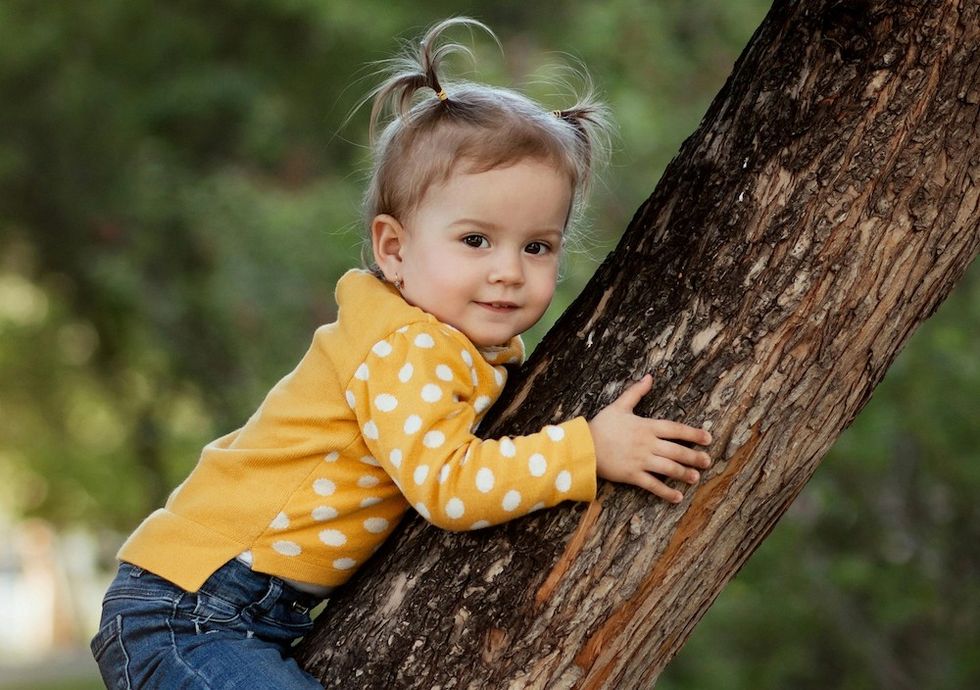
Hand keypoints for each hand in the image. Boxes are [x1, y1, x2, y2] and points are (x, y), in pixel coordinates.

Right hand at [588, 374, 711, 503]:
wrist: (583, 446)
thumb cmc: (601, 425)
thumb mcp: (619, 405)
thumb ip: (636, 392)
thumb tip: (649, 377)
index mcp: (646, 426)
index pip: (675, 429)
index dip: (693, 434)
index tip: (708, 438)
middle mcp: (647, 444)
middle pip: (677, 451)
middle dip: (694, 457)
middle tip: (707, 461)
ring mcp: (640, 460)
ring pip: (669, 468)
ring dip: (684, 474)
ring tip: (695, 478)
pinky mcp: (632, 475)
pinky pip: (653, 485)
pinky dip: (665, 492)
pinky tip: (677, 497)